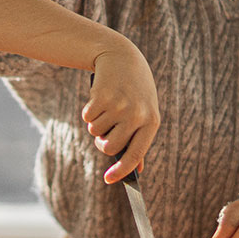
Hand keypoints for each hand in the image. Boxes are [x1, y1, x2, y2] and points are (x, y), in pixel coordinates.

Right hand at [83, 44, 158, 183]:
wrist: (121, 57)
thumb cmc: (135, 91)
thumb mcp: (144, 112)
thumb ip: (139, 140)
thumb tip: (136, 170)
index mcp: (151, 121)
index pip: (136, 154)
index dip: (122, 170)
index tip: (109, 180)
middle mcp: (136, 115)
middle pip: (110, 147)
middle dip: (102, 144)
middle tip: (103, 134)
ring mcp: (118, 106)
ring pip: (96, 131)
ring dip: (96, 124)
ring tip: (106, 108)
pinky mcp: (101, 97)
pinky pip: (87, 118)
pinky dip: (89, 112)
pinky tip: (98, 99)